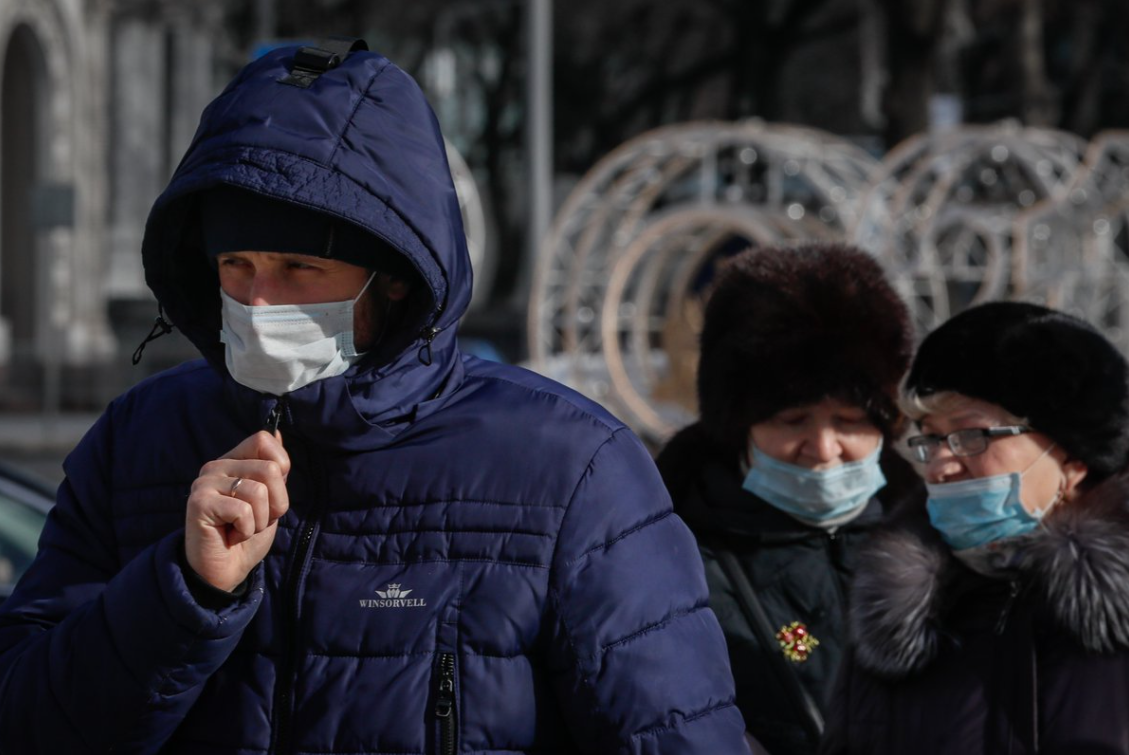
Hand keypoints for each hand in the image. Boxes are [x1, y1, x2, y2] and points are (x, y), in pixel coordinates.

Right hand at [184, 431, 289, 591]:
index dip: (280, 469)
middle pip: (270, 469)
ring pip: (259, 491)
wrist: (225, 572)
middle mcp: (215, 466)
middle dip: (275, 503)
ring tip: (241, 528)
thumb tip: (276, 431)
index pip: (264, 440)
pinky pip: (243, 510)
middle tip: (255, 519)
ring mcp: (205, 483)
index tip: (270, 495)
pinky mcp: (199, 503)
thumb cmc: (247, 535)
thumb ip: (272, 469)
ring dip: (260, 520)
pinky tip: (230, 535)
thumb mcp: (269, 499)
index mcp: (233, 461)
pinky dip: (246, 530)